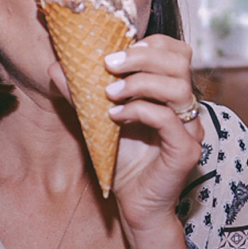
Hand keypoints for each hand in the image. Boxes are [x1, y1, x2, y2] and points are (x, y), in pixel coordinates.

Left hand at [50, 34, 201, 230]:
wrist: (134, 204)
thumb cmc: (122, 162)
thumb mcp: (99, 121)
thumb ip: (83, 93)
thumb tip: (56, 67)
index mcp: (171, 94)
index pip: (176, 52)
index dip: (151, 44)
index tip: (117, 53)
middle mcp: (186, 107)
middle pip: (180, 62)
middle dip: (142, 57)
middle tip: (108, 65)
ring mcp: (190, 128)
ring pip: (178, 87)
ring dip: (139, 83)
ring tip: (109, 93)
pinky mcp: (186, 150)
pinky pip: (167, 119)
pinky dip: (139, 111)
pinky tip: (115, 117)